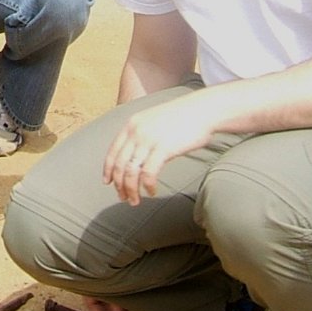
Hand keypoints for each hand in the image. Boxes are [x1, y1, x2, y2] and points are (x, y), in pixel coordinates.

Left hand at [103, 94, 217, 204]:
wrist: (203, 109)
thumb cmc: (183, 117)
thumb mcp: (154, 121)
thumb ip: (142, 134)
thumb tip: (136, 156)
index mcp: (132, 124)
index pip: (113, 151)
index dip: (108, 169)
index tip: (108, 182)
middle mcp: (137, 132)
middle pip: (119, 165)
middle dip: (119, 185)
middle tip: (124, 197)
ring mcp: (149, 140)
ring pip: (131, 172)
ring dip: (131, 190)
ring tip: (135, 200)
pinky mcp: (163, 148)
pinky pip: (148, 173)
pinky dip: (147, 186)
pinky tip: (151, 191)